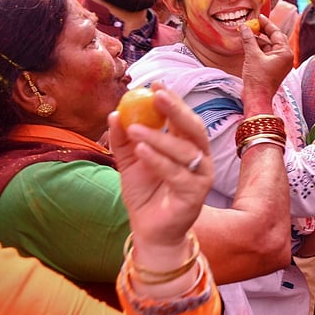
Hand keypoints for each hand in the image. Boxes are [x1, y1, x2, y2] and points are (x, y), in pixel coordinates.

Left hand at [109, 85, 213, 246]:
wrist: (150, 231)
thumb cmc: (145, 194)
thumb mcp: (130, 162)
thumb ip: (123, 140)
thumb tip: (114, 113)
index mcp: (188, 146)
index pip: (183, 118)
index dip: (172, 99)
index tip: (155, 83)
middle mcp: (200, 158)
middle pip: (193, 128)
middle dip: (176, 109)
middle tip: (156, 94)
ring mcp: (200, 177)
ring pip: (184, 151)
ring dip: (159, 137)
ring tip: (134, 128)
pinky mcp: (194, 196)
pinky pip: (176, 174)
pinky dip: (159, 160)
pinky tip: (141, 150)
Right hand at [239, 15, 292, 109]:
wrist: (257, 98)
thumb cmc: (257, 78)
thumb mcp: (252, 55)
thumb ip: (249, 39)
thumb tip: (244, 27)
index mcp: (285, 53)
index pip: (276, 32)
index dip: (266, 24)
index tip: (258, 16)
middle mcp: (285, 57)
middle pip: (274, 38)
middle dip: (262, 31)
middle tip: (252, 24)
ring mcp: (279, 63)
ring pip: (269, 46)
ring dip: (258, 40)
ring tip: (246, 33)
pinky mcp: (273, 68)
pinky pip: (266, 54)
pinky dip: (258, 49)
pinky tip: (248, 44)